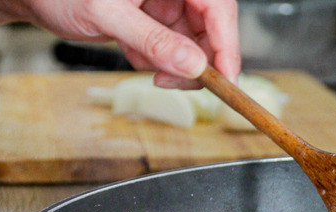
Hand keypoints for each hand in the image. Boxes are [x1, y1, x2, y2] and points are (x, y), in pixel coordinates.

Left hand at [0, 0, 240, 88]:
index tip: (226, 77)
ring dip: (173, 65)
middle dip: (197, 61)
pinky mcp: (155, 22)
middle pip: (211, 29)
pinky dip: (156, 61)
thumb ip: (153, 40)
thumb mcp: (108, 15)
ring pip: (193, 44)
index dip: (227, 44)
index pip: (217, 7)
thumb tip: (192, 65)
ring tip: (143, 63)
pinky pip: (171, 49)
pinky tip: (132, 52)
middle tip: (174, 81)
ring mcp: (166, 5)